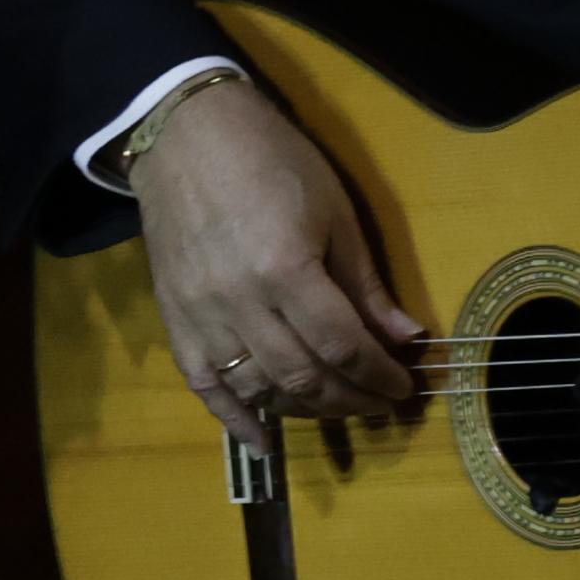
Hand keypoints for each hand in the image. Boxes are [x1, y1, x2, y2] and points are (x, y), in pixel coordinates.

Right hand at [124, 78, 421, 451]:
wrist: (186, 137)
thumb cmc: (271, 161)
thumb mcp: (334, 212)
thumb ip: (364, 282)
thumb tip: (403, 337)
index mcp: (285, 269)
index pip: (341, 346)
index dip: (379, 375)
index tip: (404, 387)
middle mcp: (240, 303)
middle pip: (303, 377)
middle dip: (350, 399)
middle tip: (379, 403)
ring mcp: (201, 316)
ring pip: (258, 387)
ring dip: (304, 410)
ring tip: (336, 407)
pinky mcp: (175, 321)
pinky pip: (205, 384)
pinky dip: (235, 419)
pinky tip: (263, 442)